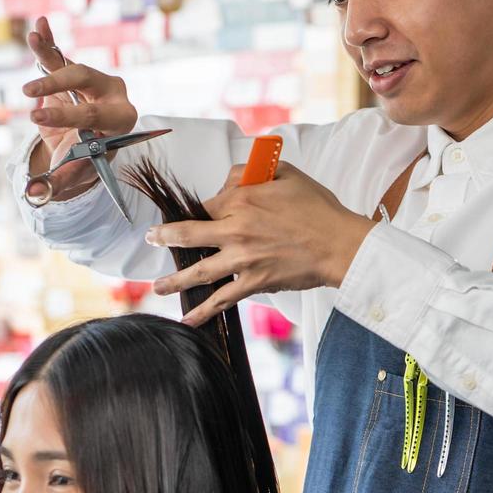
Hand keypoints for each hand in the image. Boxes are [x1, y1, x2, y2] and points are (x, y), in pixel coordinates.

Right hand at [21, 16, 138, 201]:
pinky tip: (39, 26)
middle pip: (86, 81)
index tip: (37, 119)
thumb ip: (58, 182)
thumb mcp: (76, 173)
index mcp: (122, 119)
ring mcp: (94, 81)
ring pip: (71, 65)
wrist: (89, 146)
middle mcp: (113, 94)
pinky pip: (60, 56)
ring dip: (50, 53)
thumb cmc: (87, 160)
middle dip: (56, 87)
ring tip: (34, 39)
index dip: (67, 116)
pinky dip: (49, 43)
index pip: (95, 115)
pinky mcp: (74, 73)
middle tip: (29, 96)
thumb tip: (34, 195)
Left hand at [146, 164, 376, 326]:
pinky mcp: (255, 282)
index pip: (206, 204)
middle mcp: (236, 229)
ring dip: (174, 280)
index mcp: (242, 199)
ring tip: (158, 287)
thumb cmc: (318, 208)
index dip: (200, 209)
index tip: (195, 215)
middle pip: (188, 235)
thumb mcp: (286, 173)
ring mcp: (243, 259)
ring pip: (199, 271)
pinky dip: (204, 312)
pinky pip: (223, 299)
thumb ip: (252, 172)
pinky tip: (189, 319)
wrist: (340, 243)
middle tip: (152, 240)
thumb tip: (231, 179)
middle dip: (164, 238)